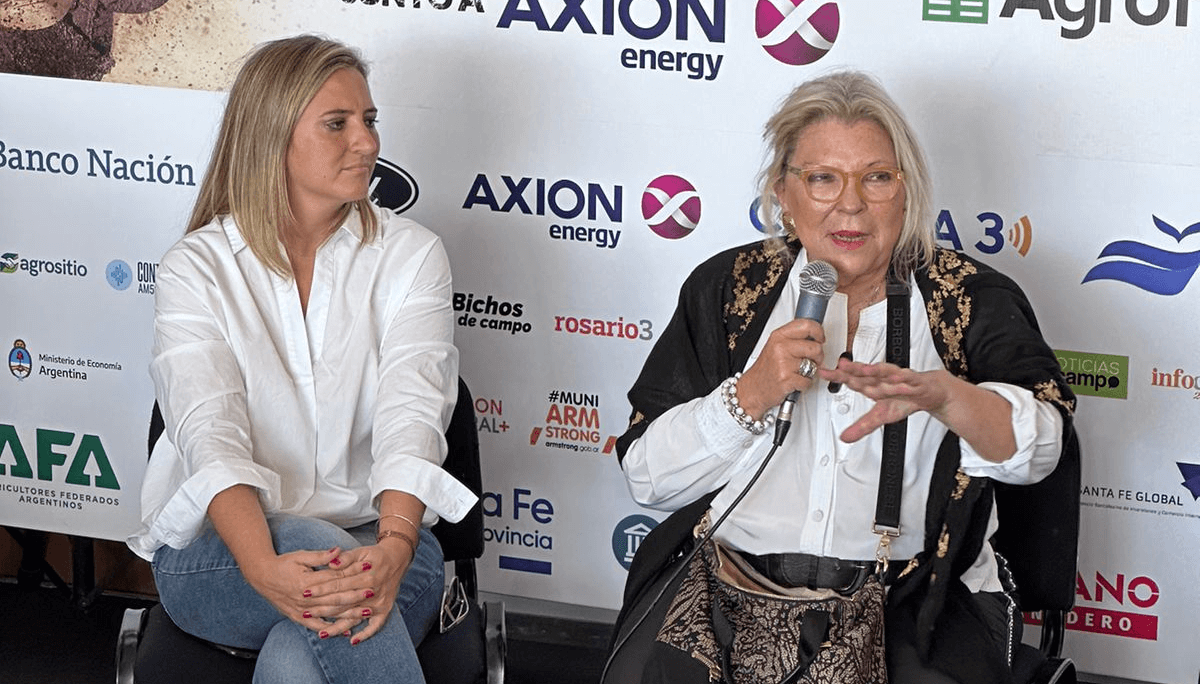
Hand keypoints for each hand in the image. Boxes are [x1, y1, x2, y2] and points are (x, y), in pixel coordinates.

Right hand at [238, 547, 363, 637]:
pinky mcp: (297, 617)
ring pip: (329, 613)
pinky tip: (346, 631)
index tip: (367, 568)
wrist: (261, 576)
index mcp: (306, 581)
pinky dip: (332, 628)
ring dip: (349, 613)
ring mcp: (301, 610)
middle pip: (335, 597)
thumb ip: (321, 556)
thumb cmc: (283, 563)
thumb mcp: (301, 556)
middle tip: (372, 591)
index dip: (352, 572)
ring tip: (367, 611)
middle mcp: (304, 598)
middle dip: (355, 595)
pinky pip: (317, 626)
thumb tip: (339, 550)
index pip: (334, 577)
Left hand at [301, 536, 415, 644]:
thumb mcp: (361, 551)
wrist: (397, 559)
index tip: (305, 593)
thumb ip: (346, 558)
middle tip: (305, 613)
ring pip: (355, 617)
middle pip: (344, 603)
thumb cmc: (374, 555)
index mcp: (366, 575)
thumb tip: (331, 563)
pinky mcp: (385, 609)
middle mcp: (373, 591)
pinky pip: (375, 625)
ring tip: (321, 633)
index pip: (339, 584)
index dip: (321, 589)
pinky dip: (365, 634)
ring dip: (338, 627)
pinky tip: (352, 641)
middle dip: (323, 609)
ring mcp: (379, 602)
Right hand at [736, 318, 825, 418]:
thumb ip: (793, 339)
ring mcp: (783, 363)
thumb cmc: (766, 369)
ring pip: (814, 365)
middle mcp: (780, 347)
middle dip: (817, 357)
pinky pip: (808, 380)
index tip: (820, 339)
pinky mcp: (786, 379)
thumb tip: (815, 336)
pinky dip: (804, 384)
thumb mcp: (775, 346)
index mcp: (779, 336)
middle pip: (815, 347)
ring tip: (797, 372)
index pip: (807, 325)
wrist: (752, 389)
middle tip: (810, 361)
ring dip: (810, 372)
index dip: (819, 332)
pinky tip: (794, 381)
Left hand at [819, 358, 950, 442]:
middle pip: (866, 374)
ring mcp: (899, 378)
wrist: (930, 392)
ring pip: (885, 373)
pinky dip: (903, 377)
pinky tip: (896, 376)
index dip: (838, 376)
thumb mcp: (881, 416)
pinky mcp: (915, 380)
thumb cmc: (904, 400)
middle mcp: (883, 379)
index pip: (853, 380)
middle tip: (839, 366)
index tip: (823, 373)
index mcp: (874, 385)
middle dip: (852, 370)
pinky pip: (908, 377)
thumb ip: (862, 426)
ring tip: (863, 368)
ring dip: (875, 370)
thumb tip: (844, 438)